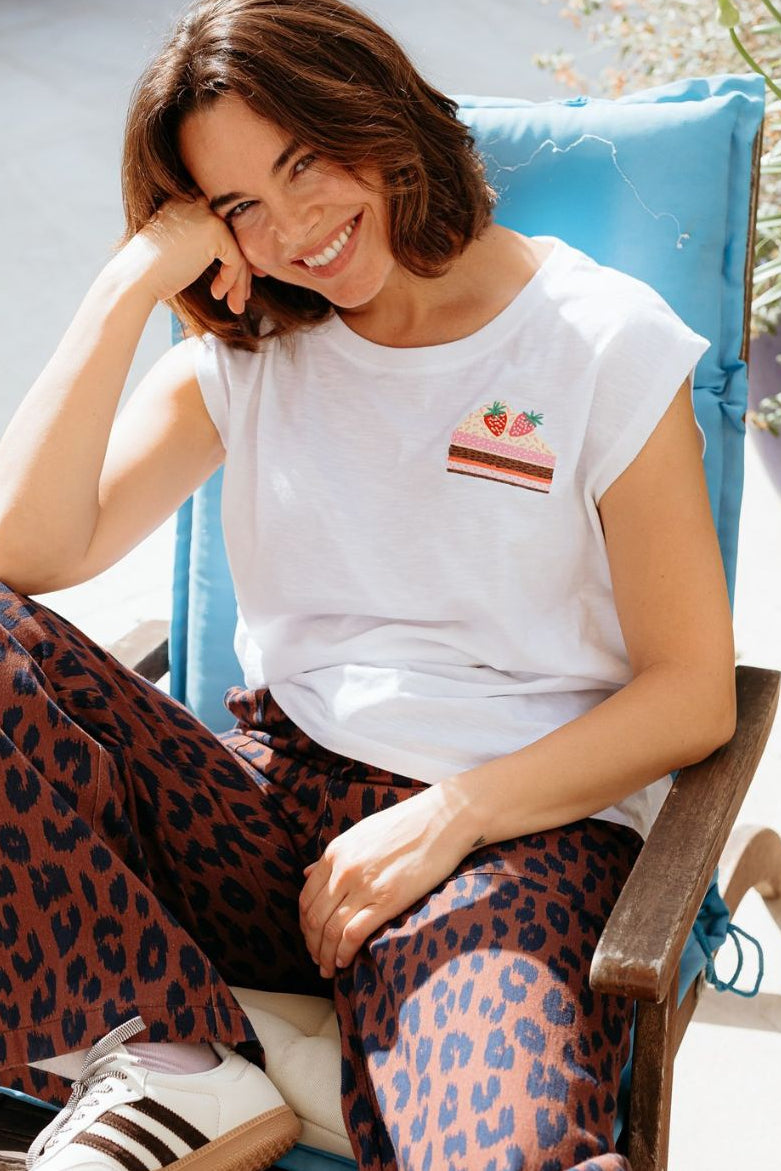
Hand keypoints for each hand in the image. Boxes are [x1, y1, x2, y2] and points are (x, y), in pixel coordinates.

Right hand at [115, 196, 254, 313]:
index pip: (223, 222)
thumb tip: (241, 258)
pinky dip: (231, 281)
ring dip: (240, 281)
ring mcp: (207, 214)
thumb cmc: (154, 272)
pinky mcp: (214, 231)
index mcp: (186, 202)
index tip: (241, 275)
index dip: (236, 248)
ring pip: (239, 249)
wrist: (136, 278)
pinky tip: (216, 294)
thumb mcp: (181, 249)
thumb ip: (206, 244)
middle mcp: (197, 202)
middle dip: (244, 266)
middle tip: (244, 294)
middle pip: (235, 234)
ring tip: (235, 305)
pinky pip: (236, 259)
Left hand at [299, 784, 472, 977]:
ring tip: (330, 969)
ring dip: (326, 955)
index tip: (311, 939)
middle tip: (319, 961)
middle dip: (312, 945)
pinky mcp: (387, 899)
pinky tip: (346, 962)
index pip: (306, 898)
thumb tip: (307, 872)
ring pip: (330, 930)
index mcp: (336, 853)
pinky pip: (353, 934)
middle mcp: (344, 870)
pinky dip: (344, 953)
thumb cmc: (406, 825)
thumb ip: (334, 856)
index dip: (304, 925)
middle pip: (314, 918)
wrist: (442, 819)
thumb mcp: (361, 834)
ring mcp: (364, 885)